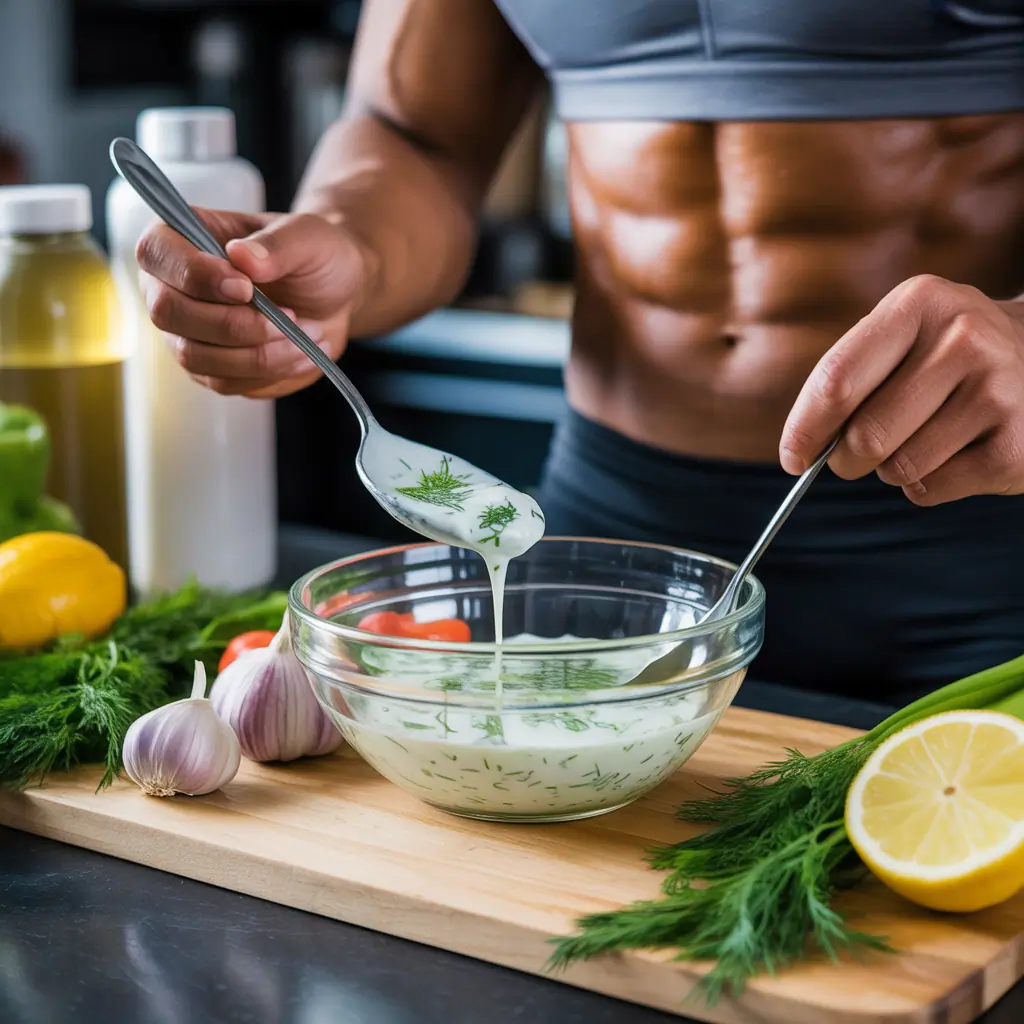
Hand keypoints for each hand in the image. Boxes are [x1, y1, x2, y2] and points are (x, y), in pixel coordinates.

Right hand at [136, 209, 371, 397]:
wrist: (334, 298)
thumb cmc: (313, 256)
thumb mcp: (306, 238)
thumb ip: (276, 245)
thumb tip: (241, 256)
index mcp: (183, 238)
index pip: (155, 252)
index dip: (195, 274)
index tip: (247, 287)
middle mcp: (171, 287)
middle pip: (167, 312)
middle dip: (233, 323)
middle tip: (289, 316)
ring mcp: (186, 333)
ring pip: (195, 355)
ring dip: (257, 353)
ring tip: (306, 335)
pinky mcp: (210, 369)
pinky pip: (224, 381)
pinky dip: (268, 371)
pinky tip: (302, 354)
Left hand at [780, 275, 1023, 504]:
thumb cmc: (945, 356)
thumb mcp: (900, 338)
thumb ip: (848, 381)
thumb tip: (799, 450)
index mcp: (919, 304)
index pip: (837, 380)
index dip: (804, 428)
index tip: (792, 458)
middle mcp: (964, 340)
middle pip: (864, 435)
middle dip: (844, 459)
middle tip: (852, 458)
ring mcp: (997, 392)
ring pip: (898, 467)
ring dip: (892, 469)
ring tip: (921, 438)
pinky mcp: (1016, 446)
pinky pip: (932, 489)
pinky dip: (927, 485)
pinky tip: (955, 453)